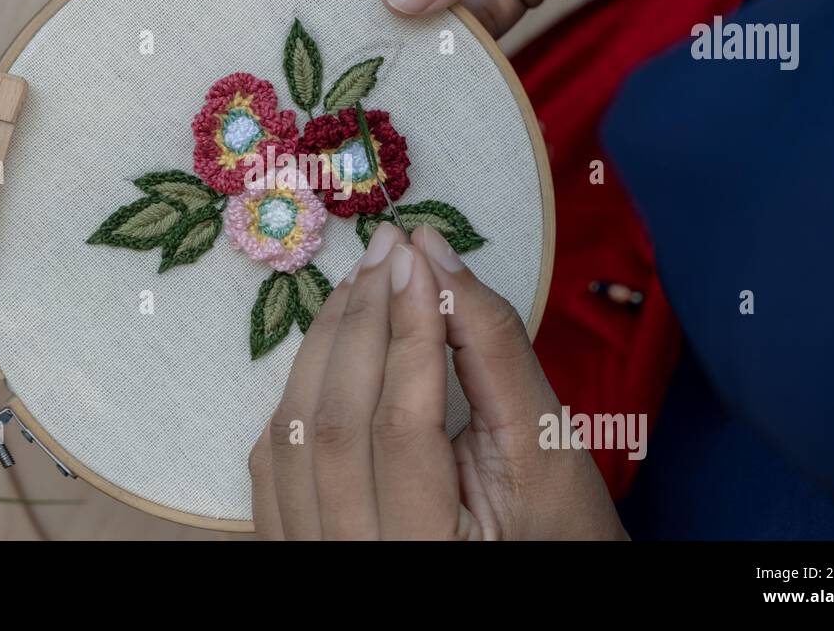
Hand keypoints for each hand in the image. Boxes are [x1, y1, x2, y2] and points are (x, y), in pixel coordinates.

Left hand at [249, 222, 626, 538]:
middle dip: (362, 321)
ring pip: (296, 435)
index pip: (402, 426)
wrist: (544, 583)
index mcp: (431, 554)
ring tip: (363, 281)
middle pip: (337, 425)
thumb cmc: (559, 528)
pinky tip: (335, 343)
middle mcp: (358, 565)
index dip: (407, 329)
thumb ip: (493, 349)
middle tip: (389, 250)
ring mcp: (316, 558)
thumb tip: (434, 255)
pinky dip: (301, 391)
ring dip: (324, 344)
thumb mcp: (544, 448)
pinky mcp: (298, 544)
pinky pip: (274, 460)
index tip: (418, 254)